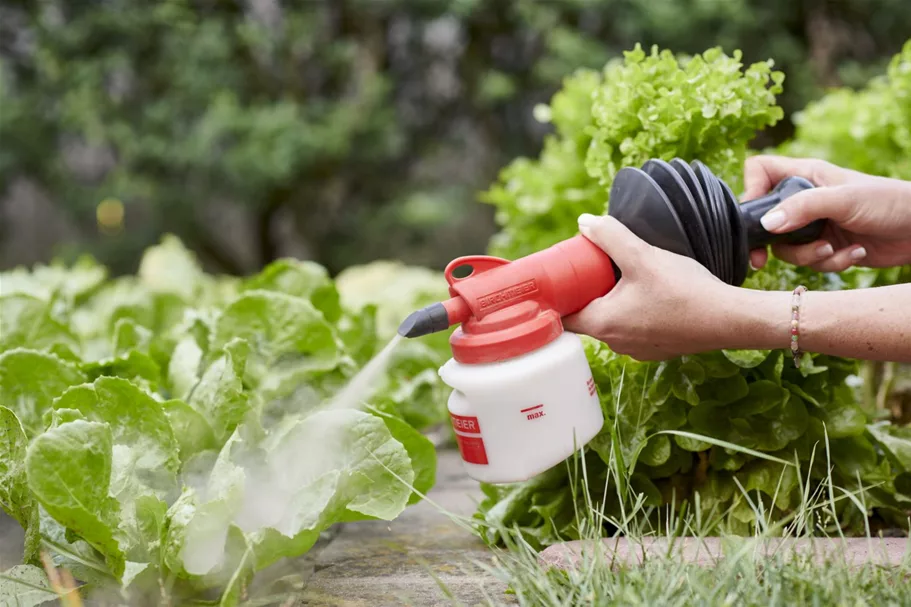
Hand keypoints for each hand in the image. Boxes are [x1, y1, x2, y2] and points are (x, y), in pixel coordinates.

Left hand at [563, 214, 731, 360]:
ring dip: (613, 301)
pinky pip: (636, 328)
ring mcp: (637, 349)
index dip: (559, 297)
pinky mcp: (658, 348)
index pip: (563, 317)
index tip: (562, 278)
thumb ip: (610, 236)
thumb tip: (585, 222)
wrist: (730, 319)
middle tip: (593, 268)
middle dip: (588, 293)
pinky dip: (635, 312)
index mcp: (602, 324)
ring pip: (613, 322)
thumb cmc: (684, 291)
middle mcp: (615, 343)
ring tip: (622, 276)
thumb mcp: (642, 256)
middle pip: (588, 316)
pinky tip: (649, 292)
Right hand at [744, 155, 910, 271]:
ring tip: (834, 250)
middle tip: (761, 260)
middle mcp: (803, 199)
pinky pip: (811, 262)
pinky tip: (855, 253)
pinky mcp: (827, 247)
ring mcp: (814, 225)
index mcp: (804, 175)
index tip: (757, 216)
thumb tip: (765, 225)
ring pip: (786, 248)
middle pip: (765, 220)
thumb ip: (802, 209)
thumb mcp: (843, 200)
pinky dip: (831, 263)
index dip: (750, 191)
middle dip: (769, 243)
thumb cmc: (889, 201)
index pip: (759, 172)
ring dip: (809, 256)